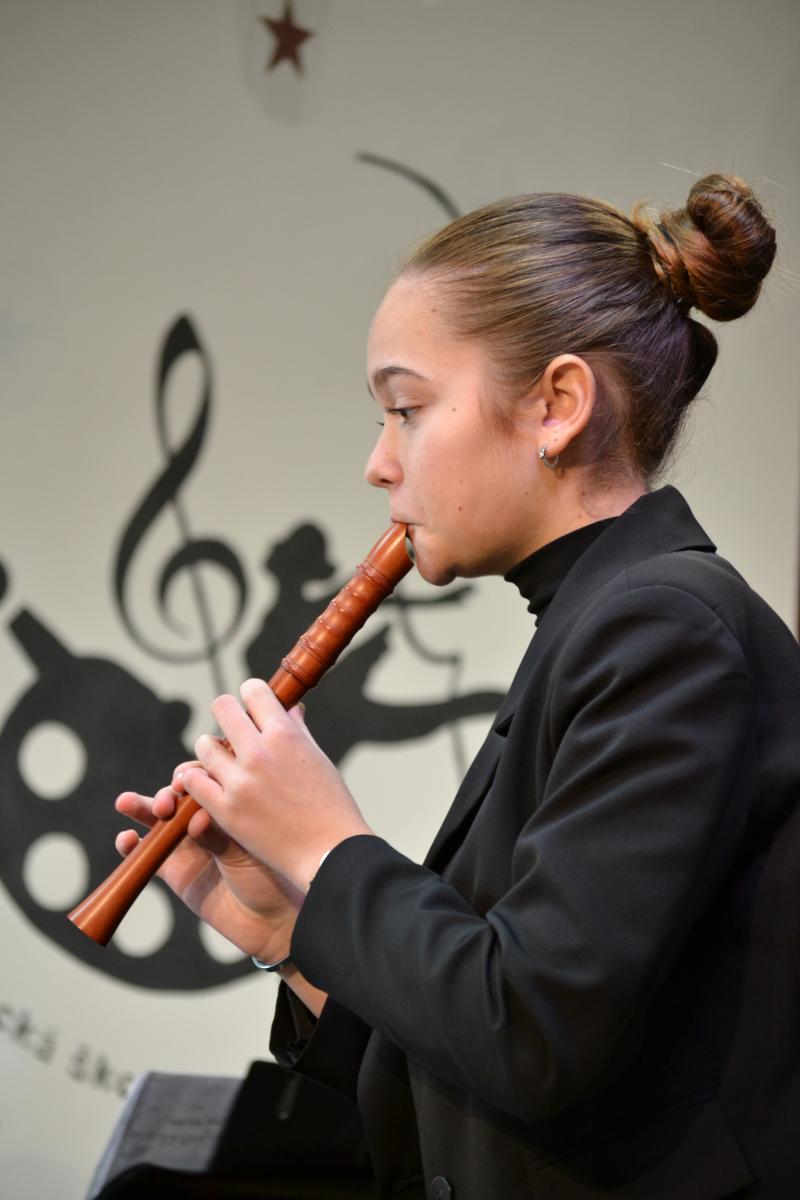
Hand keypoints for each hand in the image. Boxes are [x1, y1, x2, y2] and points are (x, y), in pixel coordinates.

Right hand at [115, 763, 303, 962]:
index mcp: (231, 802)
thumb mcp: (246, 847)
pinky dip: (131, 845)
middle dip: (169, 793)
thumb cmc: (271, 874)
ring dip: (141, 807)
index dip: (193, 774)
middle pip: (179, 794)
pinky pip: (145, 854)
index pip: (206, 777)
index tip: (188, 779)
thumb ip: (218, 832)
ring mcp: (188, 842)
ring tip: (126, 803)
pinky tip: (126, 839)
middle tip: (168, 803)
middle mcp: (207, 817)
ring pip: (157, 818)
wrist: (272, 918)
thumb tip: (196, 817)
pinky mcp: (173, 869)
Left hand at [181, 680, 373, 894]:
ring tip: (222, 762)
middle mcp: (259, 751)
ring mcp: (239, 781)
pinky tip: (212, 785)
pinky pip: (194, 781)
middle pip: (222, 707)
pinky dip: (199, 780)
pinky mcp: (225, 809)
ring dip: (211, 750)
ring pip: (203, 745)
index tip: (253, 707)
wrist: (329, 853)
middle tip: (233, 730)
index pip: (253, 690)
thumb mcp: (318, 759)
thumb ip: (298, 730)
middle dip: (227, 714)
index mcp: (285, 734)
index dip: (251, 695)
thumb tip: (290, 708)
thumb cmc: (331, 806)